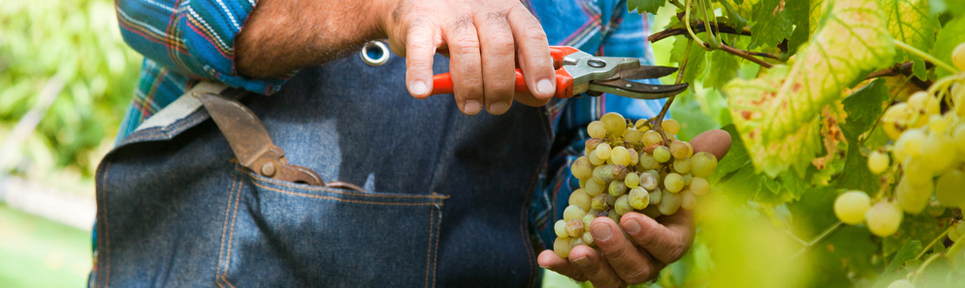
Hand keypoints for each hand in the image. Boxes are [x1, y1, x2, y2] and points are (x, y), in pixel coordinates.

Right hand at [378, 0, 556, 114]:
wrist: (413, 3)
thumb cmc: (464, 30)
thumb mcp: (494, 40)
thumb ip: (516, 67)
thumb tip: (538, 97)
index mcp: (507, 9)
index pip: (531, 34)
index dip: (539, 64)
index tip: (542, 91)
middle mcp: (481, 7)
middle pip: (500, 44)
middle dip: (501, 84)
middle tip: (497, 107)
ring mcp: (449, 13)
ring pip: (466, 49)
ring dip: (470, 86)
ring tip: (470, 107)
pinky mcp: (418, 21)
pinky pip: (421, 49)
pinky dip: (421, 72)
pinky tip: (422, 90)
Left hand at [537, 129, 731, 287]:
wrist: (631, 196)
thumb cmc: (660, 186)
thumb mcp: (674, 168)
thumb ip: (695, 157)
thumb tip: (721, 136)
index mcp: (673, 238)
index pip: (668, 245)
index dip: (650, 236)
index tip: (631, 218)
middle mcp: (649, 259)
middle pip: (638, 267)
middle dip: (618, 250)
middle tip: (600, 226)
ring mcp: (620, 268)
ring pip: (610, 278)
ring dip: (592, 265)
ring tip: (577, 247)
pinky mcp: (594, 268)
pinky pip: (579, 273)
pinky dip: (563, 266)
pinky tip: (547, 257)